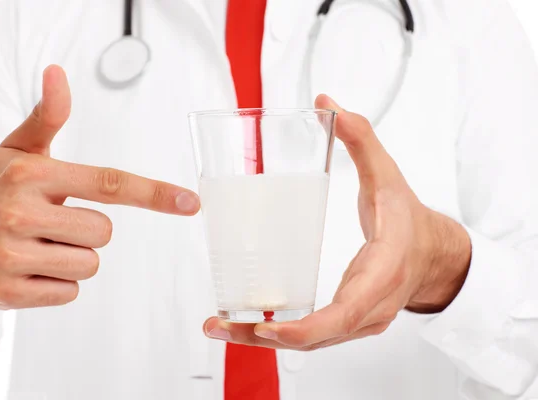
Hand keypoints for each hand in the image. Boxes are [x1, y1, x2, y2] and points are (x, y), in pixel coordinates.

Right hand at [0, 65, 199, 312]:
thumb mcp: (17, 151)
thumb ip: (47, 117)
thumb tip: (58, 72)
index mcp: (32, 176)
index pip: (108, 184)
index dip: (153, 193)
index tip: (189, 202)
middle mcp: (19, 213)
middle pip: (104, 233)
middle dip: (86, 231)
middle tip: (52, 223)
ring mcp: (11, 255)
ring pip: (89, 265)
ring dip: (73, 260)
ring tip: (39, 246)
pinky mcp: (8, 292)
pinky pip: (69, 292)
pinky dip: (56, 284)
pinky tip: (28, 269)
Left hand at [202, 94, 470, 350]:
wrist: (434, 254)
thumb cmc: (410, 219)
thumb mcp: (388, 175)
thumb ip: (360, 139)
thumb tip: (328, 104)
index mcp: (383, 270)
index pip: (347, 311)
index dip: (309, 327)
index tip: (271, 328)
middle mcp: (372, 306)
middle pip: (318, 337)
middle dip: (266, 338)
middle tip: (219, 326)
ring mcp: (361, 320)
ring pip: (311, 343)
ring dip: (263, 341)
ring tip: (218, 328)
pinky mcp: (350, 323)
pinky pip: (313, 337)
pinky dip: (278, 336)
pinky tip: (245, 327)